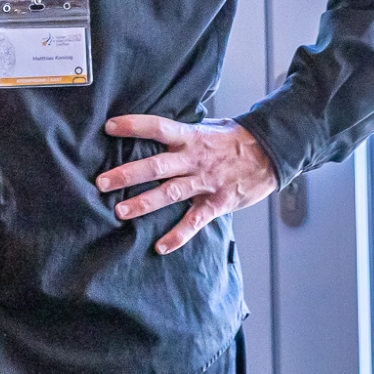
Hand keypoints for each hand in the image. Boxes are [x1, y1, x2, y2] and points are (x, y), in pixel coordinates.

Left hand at [96, 116, 277, 255]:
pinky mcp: (217, 203)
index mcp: (191, 137)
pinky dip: (178, 235)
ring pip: (170, 193)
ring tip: (120, 212)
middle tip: (101, 182)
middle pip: (157, 166)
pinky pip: (195, 221)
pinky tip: (161, 247)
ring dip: (144, 203)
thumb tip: (153, 127)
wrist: (272, 152)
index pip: (158, 128)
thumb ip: (182, 132)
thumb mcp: (207, 127)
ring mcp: (206, 182)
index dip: (134, 126)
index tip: (109, 127)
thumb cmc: (234, 139)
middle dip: (128, 174)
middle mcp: (195, 159)